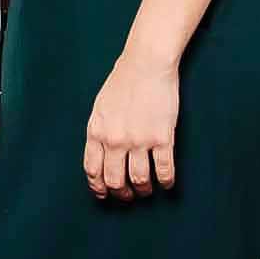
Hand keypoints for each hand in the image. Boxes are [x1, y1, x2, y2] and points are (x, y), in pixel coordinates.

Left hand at [83, 50, 178, 201]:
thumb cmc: (123, 81)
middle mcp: (115, 140)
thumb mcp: (100, 107)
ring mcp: (139, 140)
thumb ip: (99, 131)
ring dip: (143, 190)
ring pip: (139, 180)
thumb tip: (101, 154)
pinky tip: (166, 183)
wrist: (147, 63)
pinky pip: (163, 170)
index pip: (93, 170)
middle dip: (122, 193)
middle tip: (128, 195)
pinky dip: (165, 181)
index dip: (98, 187)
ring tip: (147, 190)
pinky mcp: (162, 138)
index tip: (104, 194)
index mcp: (97, 132)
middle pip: (115, 180)